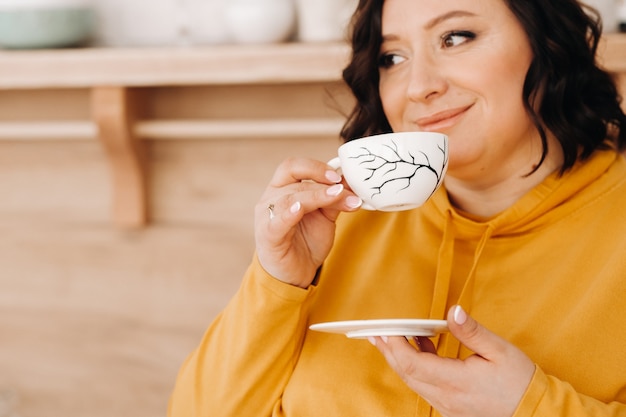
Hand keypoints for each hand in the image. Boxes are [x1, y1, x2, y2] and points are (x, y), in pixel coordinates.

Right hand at [255, 157, 361, 287]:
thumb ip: (335, 200)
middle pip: (294, 180)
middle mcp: (271, 199)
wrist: (295, 275)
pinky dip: (289, 213)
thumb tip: (351, 183)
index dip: (315, 167)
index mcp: (282, 189)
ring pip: (289, 198)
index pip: (293, 166)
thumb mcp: (325, 217)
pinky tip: (299, 209)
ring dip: (316, 196)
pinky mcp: (268, 236)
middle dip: (322, 182)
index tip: (339, 175)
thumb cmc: (305, 242)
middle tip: (343, 189)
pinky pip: (277, 221)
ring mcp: (267, 217)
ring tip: (337, 197)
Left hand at [370, 306, 535, 416]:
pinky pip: (424, 386)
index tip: (385, 328)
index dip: (396, 346)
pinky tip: (417, 348)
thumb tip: (453, 310)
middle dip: (388, 351)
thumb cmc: (520, 381)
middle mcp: (447, 398)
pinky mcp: (450, 407)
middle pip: (406, 373)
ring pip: (413, 381)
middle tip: (373, 331)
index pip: (414, 364)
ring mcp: (447, 405)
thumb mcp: (500, 350)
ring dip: (398, 359)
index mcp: (457, 383)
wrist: (534, 413)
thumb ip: (472, 331)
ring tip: (386, 337)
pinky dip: (415, 367)